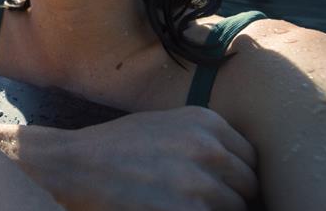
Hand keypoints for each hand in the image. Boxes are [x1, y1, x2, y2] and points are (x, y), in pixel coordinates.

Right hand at [34, 107, 257, 209]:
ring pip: (234, 209)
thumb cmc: (116, 147)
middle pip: (249, 186)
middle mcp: (209, 150)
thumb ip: (205, 140)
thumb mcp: (166, 125)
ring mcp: (200, 185)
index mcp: (207, 123)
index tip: (225, 186)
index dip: (238, 176)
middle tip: (200, 199)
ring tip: (182, 203)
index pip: (252, 159)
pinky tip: (173, 208)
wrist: (74, 165)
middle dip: (232, 197)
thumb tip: (236, 167)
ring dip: (214, 210)